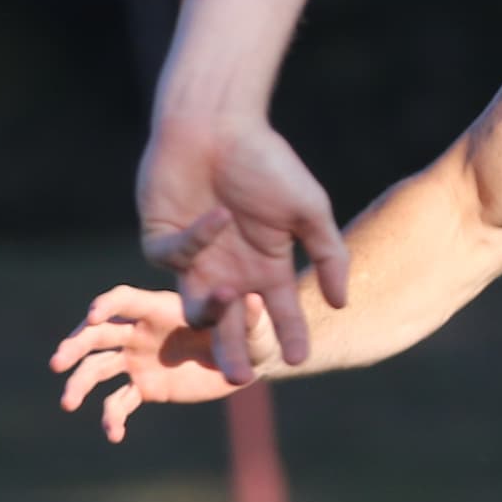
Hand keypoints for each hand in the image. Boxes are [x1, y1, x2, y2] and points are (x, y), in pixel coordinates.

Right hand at [48, 285, 256, 441]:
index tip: (92, 316)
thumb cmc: (248, 333)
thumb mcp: (249, 325)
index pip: (124, 301)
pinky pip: (120, 402)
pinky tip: (114, 435)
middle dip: (75, 346)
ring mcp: (137, 360)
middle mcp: (139, 332)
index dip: (107, 305)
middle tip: (57, 362)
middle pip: (97, 335)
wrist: (245, 362)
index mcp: (159, 309)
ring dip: (79, 384)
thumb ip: (246, 315)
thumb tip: (252, 301)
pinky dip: (113, 418)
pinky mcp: (143, 387)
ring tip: (67, 403)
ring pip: (98, 369)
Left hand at [136, 107, 345, 380]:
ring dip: (209, 310)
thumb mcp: (308, 209)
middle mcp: (229, 272)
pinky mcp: (161, 241)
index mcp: (266, 268)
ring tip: (228, 298)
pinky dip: (197, 240)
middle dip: (235, 351)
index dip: (288, 336)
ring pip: (195, 306)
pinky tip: (219, 216)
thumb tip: (340, 302)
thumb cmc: (266, 161)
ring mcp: (193, 260)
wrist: (217, 123)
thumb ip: (327, 254)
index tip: (298, 358)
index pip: (279, 315)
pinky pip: (174, 257)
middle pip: (232, 325)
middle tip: (239, 377)